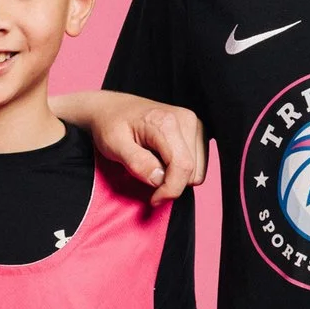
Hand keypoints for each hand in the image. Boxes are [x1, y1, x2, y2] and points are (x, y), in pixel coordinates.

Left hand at [83, 94, 206, 205]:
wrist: (113, 108)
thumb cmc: (111, 125)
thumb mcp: (114, 145)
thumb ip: (137, 163)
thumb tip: (159, 180)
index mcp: (166, 122)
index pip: (182, 167)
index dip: (169, 190)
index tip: (153, 200)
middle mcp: (187, 120)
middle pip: (192, 172)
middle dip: (170, 183)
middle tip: (147, 176)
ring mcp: (195, 124)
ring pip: (197, 172)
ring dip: (176, 177)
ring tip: (154, 164)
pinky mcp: (198, 131)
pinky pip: (198, 166)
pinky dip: (181, 171)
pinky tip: (163, 159)